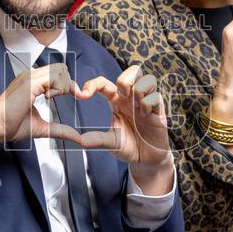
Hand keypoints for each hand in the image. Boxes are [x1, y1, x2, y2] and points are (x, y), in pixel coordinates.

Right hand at [0, 63, 80, 144]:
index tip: (79, 96)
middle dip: (69, 84)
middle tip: (65, 98)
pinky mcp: (29, 83)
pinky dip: (57, 88)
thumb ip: (60, 129)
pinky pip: (53, 77)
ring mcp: (29, 77)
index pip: (58, 73)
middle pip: (62, 68)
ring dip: (62, 86)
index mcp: (33, 83)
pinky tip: (46, 98)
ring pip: (60, 69)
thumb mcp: (42, 127)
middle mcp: (31, 76)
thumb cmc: (10, 126)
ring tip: (49, 99)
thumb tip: (76, 137)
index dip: (70, 84)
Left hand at [72, 66, 174, 193]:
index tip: (83, 95)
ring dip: (139, 91)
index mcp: (116, 101)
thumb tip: (74, 139)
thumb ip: (94, 139)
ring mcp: (146, 103)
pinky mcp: (159, 110)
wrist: (147, 160)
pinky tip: (146, 116)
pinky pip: (156, 96)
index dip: (93, 84)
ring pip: (146, 79)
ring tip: (137, 108)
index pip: (104, 83)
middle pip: (132, 71)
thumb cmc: (129, 147)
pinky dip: (148, 104)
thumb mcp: (109, 143)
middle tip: (121, 95)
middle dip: (125, 79)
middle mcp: (132, 99)